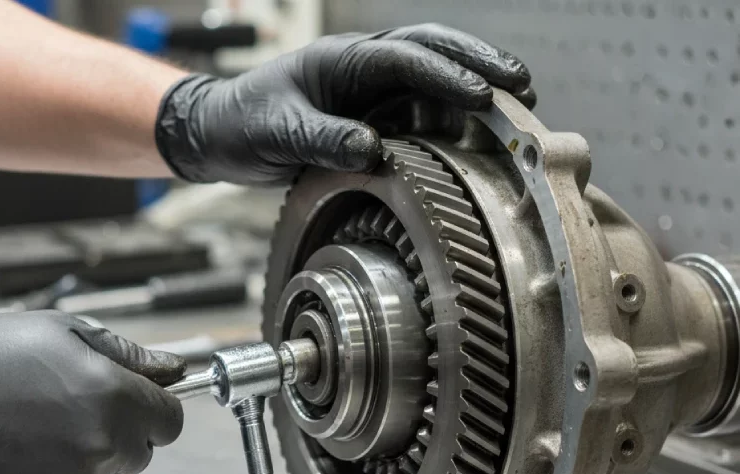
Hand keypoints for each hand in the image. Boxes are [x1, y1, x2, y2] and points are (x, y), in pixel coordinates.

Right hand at [0, 311, 185, 473]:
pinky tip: (15, 453)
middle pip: (139, 453)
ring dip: (81, 457)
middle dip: (119, 434)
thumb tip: (173, 369)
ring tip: (32, 427)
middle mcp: (102, 446)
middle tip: (70, 409)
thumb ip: (126, 354)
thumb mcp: (62, 331)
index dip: (155, 411)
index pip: (170, 422)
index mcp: (115, 398)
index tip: (137, 405)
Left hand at [155, 24, 533, 184]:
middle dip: (481, 66)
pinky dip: (450, 121)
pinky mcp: (370, 116)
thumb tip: (373, 150)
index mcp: (342, 59)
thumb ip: (323, 139)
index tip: (483, 97)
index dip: (447, 76)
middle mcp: (363, 68)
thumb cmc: (242, 123)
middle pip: (434, 53)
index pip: (406, 58)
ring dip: (474, 91)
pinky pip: (418, 113)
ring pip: (433, 81)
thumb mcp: (278, 131)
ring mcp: (369, 91)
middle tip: (523, 87)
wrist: (220, 134)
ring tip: (515, 110)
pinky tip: (475, 137)